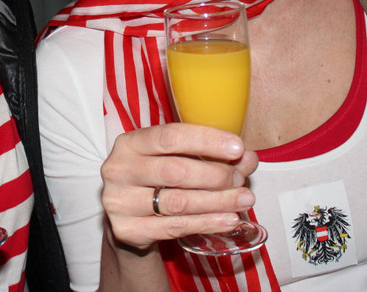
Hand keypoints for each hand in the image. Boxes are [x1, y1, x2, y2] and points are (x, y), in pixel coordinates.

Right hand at [100, 123, 257, 248]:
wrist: (126, 218)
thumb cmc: (155, 180)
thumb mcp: (176, 160)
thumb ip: (211, 157)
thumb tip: (247, 158)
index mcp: (130, 143)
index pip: (170, 136)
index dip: (206, 141)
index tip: (237, 147)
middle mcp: (118, 169)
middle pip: (175, 171)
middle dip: (216, 175)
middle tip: (240, 180)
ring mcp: (119, 201)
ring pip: (178, 202)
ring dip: (217, 202)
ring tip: (243, 200)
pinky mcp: (127, 230)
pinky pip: (174, 227)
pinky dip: (206, 223)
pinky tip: (228, 220)